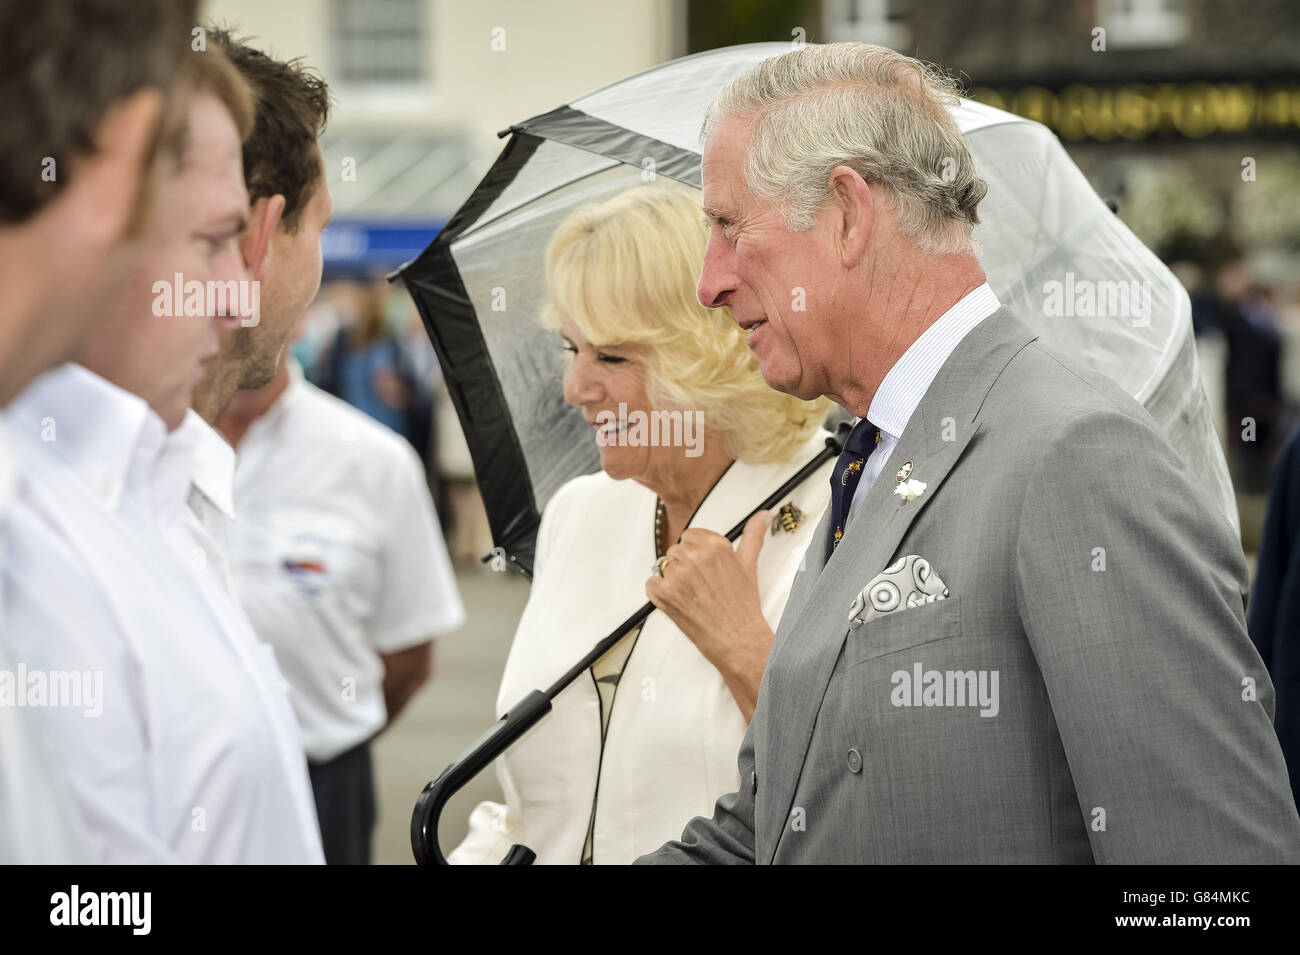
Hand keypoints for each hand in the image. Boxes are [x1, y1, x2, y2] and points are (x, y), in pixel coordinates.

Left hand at [645, 510, 774, 720]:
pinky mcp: (663, 593)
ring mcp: (677, 575)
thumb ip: (753, 535)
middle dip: (685, 566)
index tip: (703, 566)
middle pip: (676, 550)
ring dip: (673, 579)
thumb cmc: (742, 607)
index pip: (690, 535)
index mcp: (715, 546)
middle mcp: (695, 557)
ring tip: (693, 594)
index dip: (695, 552)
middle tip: (701, 585)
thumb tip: (763, 516)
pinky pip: (651, 583)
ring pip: (664, 566)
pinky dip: (660, 593)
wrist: (736, 639)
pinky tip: (680, 601)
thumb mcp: (749, 565)